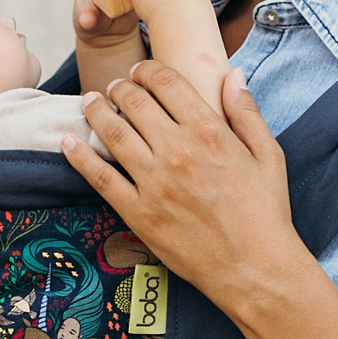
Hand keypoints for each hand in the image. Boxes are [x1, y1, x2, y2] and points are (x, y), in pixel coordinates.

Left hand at [60, 62, 310, 315]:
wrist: (255, 268)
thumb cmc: (266, 213)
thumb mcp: (269, 156)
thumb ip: (246, 113)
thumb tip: (231, 75)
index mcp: (210, 132)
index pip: (166, 83)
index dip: (148, 70)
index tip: (141, 71)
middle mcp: (177, 152)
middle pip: (134, 103)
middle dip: (120, 88)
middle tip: (115, 87)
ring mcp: (154, 184)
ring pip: (112, 134)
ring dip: (96, 111)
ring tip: (90, 101)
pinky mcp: (139, 214)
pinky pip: (100, 178)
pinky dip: (80, 156)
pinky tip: (68, 142)